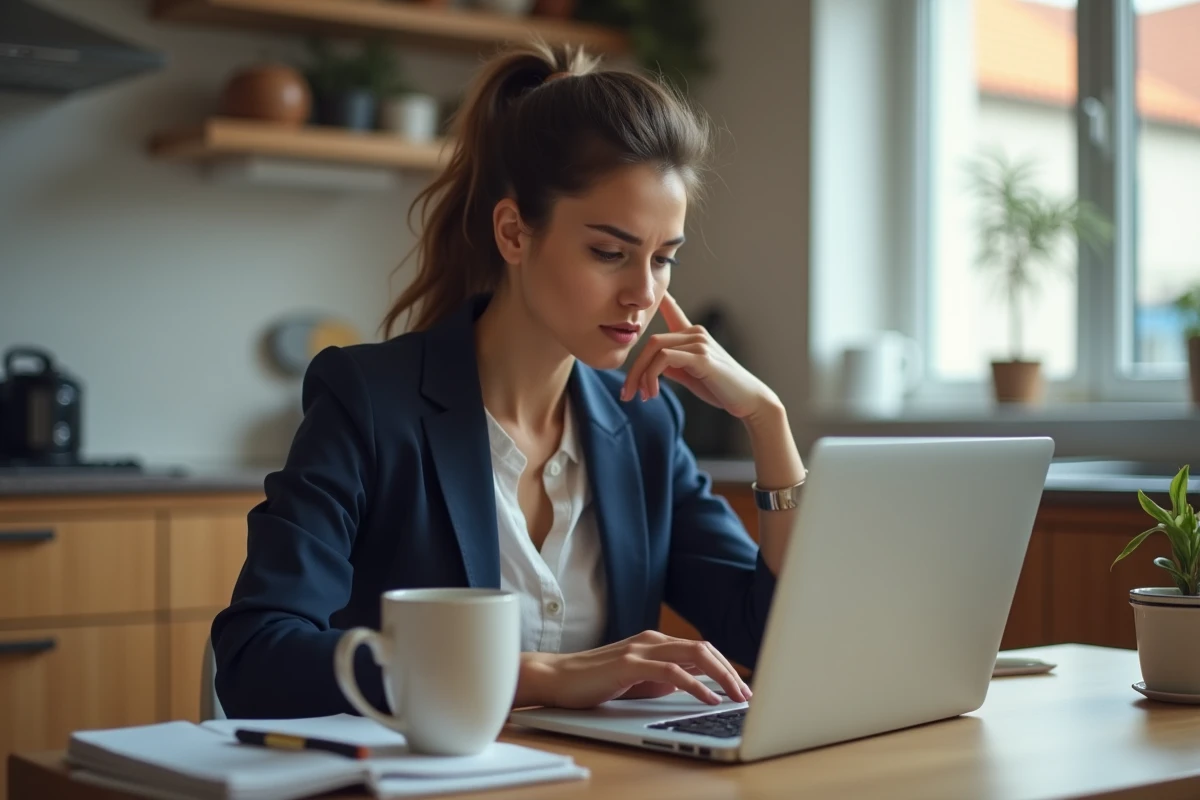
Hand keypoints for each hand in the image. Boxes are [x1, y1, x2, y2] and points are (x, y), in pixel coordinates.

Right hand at [517, 631, 751, 709]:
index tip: (742, 688)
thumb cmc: (594, 682)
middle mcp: (651, 640)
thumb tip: (692, 687)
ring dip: (722, 677)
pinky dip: (696, 686)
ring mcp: (640, 649)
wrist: (556, 679)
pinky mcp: (629, 664)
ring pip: (694, 655)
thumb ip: (662, 679)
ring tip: (737, 698)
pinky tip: (709, 699)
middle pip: (704, 648)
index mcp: (654, 642)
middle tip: (749, 695)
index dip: (726, 668)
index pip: (700, 649)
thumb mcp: (637, 680)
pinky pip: (672, 672)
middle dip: (731, 672)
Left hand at [621, 293, 778, 420]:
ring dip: (641, 375)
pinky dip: (652, 376)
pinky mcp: (701, 357)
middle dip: (634, 369)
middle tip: (627, 393)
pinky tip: (654, 392)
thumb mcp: (690, 375)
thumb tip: (653, 367)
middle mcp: (695, 333)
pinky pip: (665, 358)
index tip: (648, 290)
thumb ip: (672, 366)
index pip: (673, 310)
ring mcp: (699, 342)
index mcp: (692, 335)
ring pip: (655, 349)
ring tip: (643, 396)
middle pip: (651, 341)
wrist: (747, 400)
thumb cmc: (719, 388)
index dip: (659, 299)